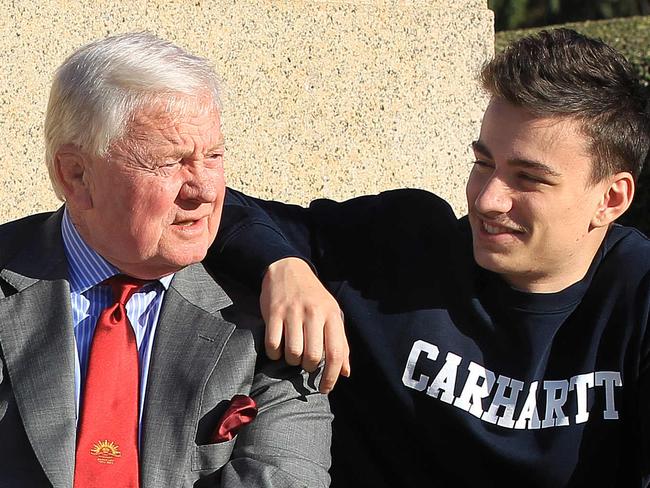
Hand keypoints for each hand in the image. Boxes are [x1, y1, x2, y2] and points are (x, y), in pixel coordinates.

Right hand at [260, 257, 349, 392]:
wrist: (288, 268)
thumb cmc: (313, 297)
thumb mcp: (331, 314)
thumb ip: (340, 342)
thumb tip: (345, 373)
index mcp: (331, 315)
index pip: (336, 352)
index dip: (331, 376)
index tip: (325, 389)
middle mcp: (314, 313)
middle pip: (313, 356)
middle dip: (308, 367)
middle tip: (306, 362)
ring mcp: (293, 312)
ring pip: (293, 353)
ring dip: (292, 361)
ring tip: (292, 354)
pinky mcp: (274, 312)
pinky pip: (273, 345)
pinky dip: (275, 354)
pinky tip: (278, 348)